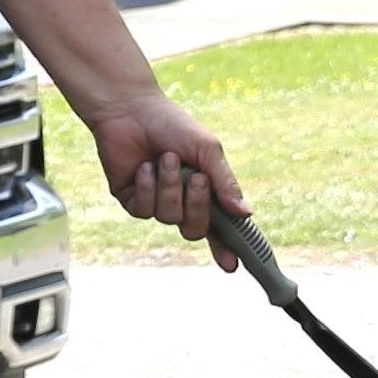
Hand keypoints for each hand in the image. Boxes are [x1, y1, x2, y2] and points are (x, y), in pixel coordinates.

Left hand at [85, 85, 244, 243]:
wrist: (132, 111)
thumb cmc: (173, 126)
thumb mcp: (207, 151)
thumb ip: (226, 182)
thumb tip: (246, 214)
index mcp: (206, 192)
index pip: (220, 228)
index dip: (227, 248)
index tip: (233, 266)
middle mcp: (182, 202)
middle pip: (195, 230)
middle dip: (197, 206)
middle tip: (196, 177)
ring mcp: (156, 203)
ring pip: (168, 217)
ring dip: (169, 186)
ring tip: (165, 158)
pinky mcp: (132, 200)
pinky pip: (144, 210)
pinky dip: (148, 186)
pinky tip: (144, 166)